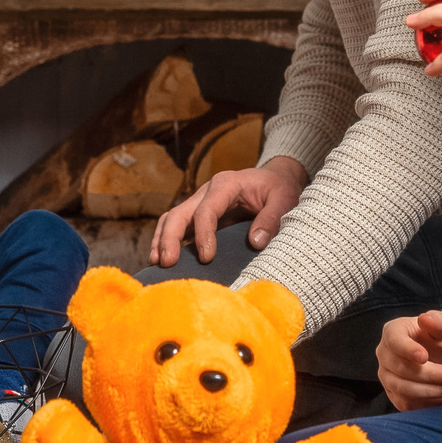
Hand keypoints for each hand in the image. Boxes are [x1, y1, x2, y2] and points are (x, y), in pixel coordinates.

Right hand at [150, 156, 307, 267]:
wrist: (275, 179)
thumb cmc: (279, 188)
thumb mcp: (284, 199)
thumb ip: (271, 219)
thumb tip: (255, 242)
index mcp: (226, 184)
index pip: (206, 210)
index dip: (203, 234)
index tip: (206, 258)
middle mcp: (207, 191)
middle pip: (179, 212)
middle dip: (170, 238)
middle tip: (168, 263)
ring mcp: (200, 202)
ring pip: (172, 218)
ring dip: (162, 240)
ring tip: (157, 263)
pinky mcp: (199, 215)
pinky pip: (177, 226)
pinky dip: (166, 241)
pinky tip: (162, 259)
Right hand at [377, 310, 441, 409]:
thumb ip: (438, 321)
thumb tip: (425, 319)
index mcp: (393, 332)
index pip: (394, 341)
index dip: (407, 350)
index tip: (425, 357)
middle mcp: (385, 354)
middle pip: (400, 369)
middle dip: (428, 375)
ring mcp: (388, 376)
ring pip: (401, 388)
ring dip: (428, 391)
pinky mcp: (395, 394)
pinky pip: (405, 404)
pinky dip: (426, 404)